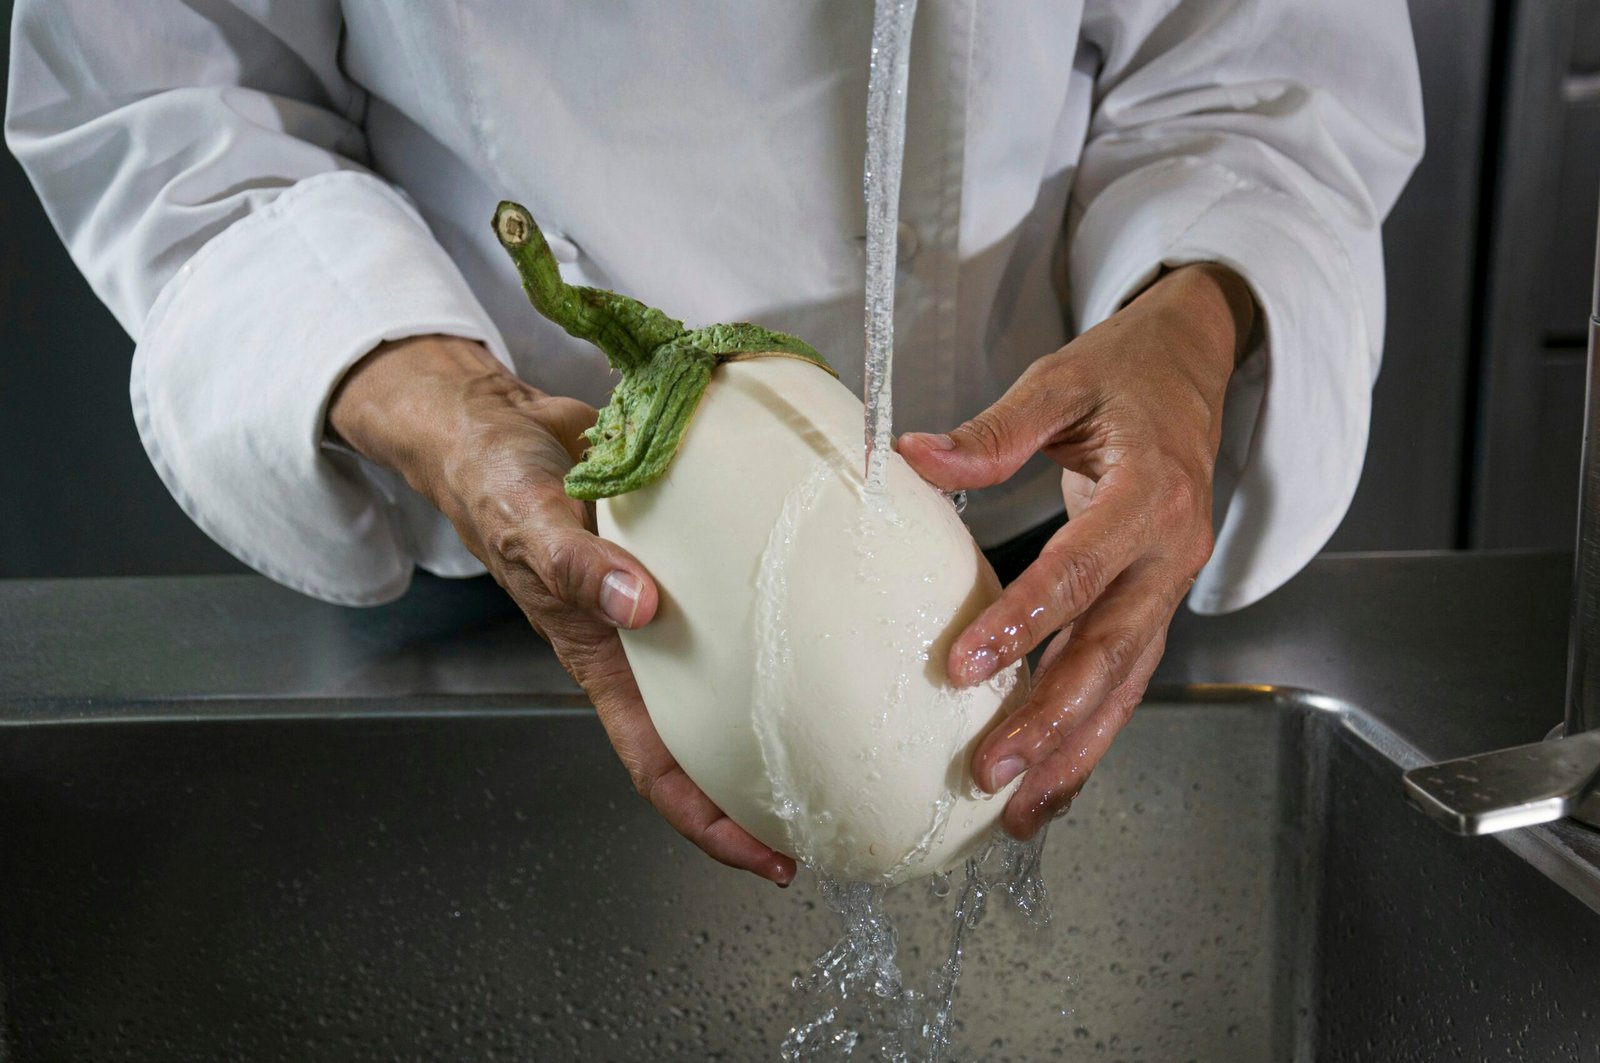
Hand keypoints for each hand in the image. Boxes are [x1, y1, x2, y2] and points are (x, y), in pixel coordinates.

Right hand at [328, 335, 795, 884]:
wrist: (497, 427)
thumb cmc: (497, 487)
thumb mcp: (532, 525)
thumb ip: (580, 568)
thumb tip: (642, 608)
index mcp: (605, 661)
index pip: (660, 767)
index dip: (711, 823)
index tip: (771, 859)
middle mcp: (647, 643)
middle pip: (718, 734)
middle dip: (774, 780)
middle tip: (850, 799)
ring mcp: (673, 600)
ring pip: (740, 666)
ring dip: (794, 694)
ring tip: (864, 713)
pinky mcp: (695, 549)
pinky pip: (746, 589)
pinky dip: (789, 600)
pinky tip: (836, 596)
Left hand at [899, 264, 1252, 838]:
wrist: (1194, 372)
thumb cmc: (1126, 376)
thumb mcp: (1062, 381)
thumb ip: (994, 428)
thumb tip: (911, 456)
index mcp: (1149, 495)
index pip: (1081, 571)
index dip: (1023, 622)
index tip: (962, 667)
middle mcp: (1171, 554)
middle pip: (1111, 652)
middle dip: (1051, 720)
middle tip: (990, 770)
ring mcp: (1169, 588)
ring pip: (1124, 684)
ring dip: (1073, 750)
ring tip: (1018, 811)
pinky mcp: (1154, 606)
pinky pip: (1125, 681)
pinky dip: (1089, 735)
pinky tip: (1049, 782)